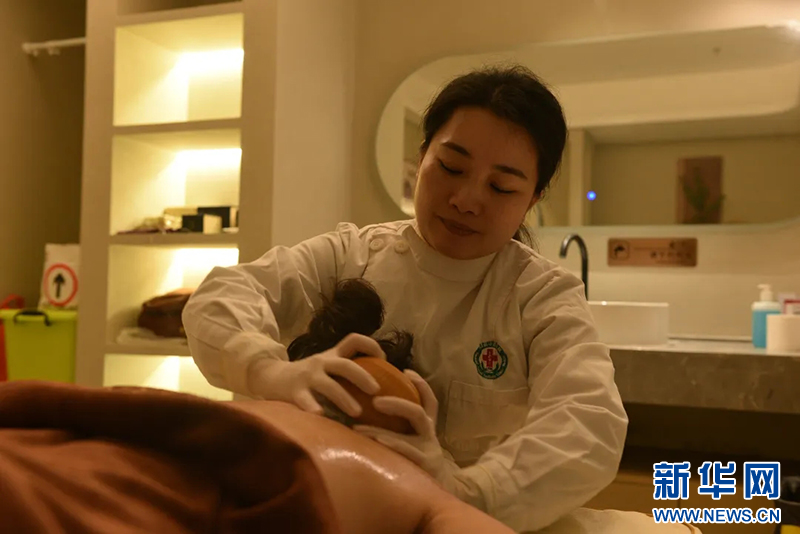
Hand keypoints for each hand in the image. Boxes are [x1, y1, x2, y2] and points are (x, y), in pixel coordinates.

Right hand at [249, 333, 385, 416]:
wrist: (270, 377)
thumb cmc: (307, 377)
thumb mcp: (327, 367)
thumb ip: (346, 371)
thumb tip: (381, 387)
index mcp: (332, 355)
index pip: (354, 340)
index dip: (371, 345)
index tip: (384, 359)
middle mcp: (322, 363)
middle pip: (346, 365)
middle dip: (363, 377)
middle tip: (376, 391)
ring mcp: (307, 377)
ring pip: (329, 385)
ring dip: (345, 398)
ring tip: (358, 413)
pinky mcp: (294, 391)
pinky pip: (305, 400)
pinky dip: (313, 408)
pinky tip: (321, 416)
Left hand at [354, 370, 457, 488]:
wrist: (435, 500)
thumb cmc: (416, 468)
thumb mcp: (413, 447)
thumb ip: (400, 431)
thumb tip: (368, 411)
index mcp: (427, 429)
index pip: (429, 401)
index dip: (420, 384)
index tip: (405, 370)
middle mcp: (430, 436)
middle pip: (419, 411)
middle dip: (397, 403)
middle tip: (374, 401)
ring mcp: (428, 450)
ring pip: (412, 430)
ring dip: (387, 423)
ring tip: (359, 427)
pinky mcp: (424, 465)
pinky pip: (407, 452)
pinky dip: (390, 445)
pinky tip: (373, 443)